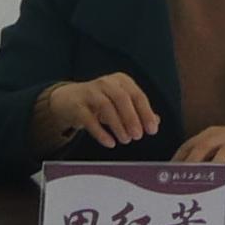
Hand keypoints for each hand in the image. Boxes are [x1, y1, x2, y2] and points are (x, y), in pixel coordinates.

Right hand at [37, 75, 160, 150]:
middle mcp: (106, 83)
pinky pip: (89, 119)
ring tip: (125, 140)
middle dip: (132, 118)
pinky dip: (100, 132)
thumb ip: (138, 111)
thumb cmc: (100, 102)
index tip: (152, 129)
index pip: (137, 95)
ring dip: (117, 125)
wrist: (68, 100)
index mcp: (121, 81)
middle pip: (121, 98)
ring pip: (105, 106)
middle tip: (138, 136)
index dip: (146, 113)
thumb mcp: (120, 104)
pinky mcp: (77, 105)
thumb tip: (155, 122)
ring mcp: (90, 92)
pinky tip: (109, 142)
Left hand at [178, 122, 224, 177]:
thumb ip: (201, 153)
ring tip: (205, 180)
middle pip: (203, 147)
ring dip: (214, 166)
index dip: (177, 159)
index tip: (167, 173)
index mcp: (210, 134)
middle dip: (190, 162)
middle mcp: (223, 137)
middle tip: (180, 178)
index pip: (189, 145)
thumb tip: (178, 171)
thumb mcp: (218, 143)